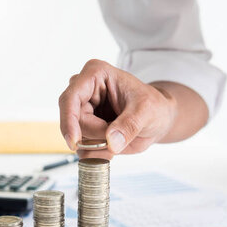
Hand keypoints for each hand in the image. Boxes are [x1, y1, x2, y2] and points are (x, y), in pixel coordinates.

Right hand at [58, 60, 177, 158]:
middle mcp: (83, 90)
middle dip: (95, 136)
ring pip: (76, 136)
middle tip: (117, 139)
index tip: (75, 142)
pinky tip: (112, 147)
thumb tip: (111, 141)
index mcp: (95, 74)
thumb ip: (129, 125)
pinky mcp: (83, 127)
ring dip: (97, 145)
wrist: (157, 119)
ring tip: (120, 138)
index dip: (69, 121)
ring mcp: (81, 109)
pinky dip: (96, 152)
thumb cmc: (153, 106)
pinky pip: (81, 146)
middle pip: (74, 121)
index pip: (70, 98)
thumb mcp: (147, 112)